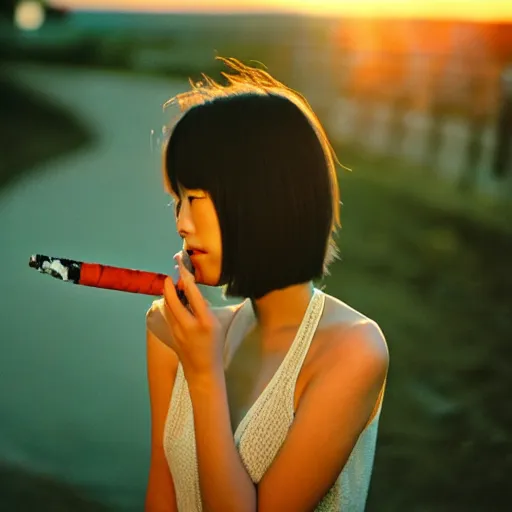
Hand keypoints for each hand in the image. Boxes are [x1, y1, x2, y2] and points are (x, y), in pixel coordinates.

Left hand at [160, 252, 223, 379]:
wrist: (203, 369)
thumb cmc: (215, 346)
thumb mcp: (217, 325)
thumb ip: (205, 309)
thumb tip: (195, 297)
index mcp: (204, 321)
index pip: (193, 294)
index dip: (186, 279)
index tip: (183, 269)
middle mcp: (188, 324)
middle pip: (173, 299)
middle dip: (169, 286)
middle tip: (171, 276)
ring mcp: (177, 331)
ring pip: (167, 307)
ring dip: (167, 294)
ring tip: (170, 286)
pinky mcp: (171, 335)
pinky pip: (167, 315)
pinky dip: (168, 305)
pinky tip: (171, 301)